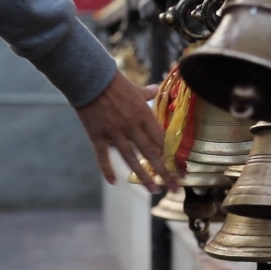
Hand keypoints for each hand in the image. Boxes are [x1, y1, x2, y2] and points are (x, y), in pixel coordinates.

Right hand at [75, 69, 178, 191]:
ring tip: (152, 190)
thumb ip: (146, 93)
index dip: (172, 155)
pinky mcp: (97, 135)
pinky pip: (103, 156)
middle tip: (173, 188)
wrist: (90, 79)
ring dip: (142, 176)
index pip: (161, 139)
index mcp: (143, 115)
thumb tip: (155, 89)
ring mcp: (113, 133)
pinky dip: (107, 169)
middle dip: (164, 172)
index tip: (181, 168)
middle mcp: (131, 127)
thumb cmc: (114, 82)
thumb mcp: (134, 87)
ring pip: (130, 159)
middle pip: (150, 154)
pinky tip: (114, 182)